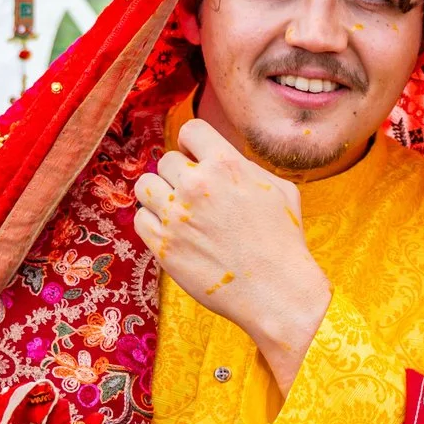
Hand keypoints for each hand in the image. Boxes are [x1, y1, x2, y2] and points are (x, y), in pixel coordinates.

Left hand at [131, 119, 330, 392]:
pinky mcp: (163, 246)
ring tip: (176, 210)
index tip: (196, 159)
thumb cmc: (284, 241)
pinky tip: (172, 232)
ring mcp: (176, 216)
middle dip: (180, 175)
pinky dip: (153, 223)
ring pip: (145, 185)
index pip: (191, 131)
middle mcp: (197, 185)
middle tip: (196, 197)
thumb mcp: (279, 189)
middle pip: (167, 160)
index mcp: (227, 165)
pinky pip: (140, 219)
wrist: (277, 291)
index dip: (193, 144)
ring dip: (159, 194)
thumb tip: (223, 158)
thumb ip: (245, 167)